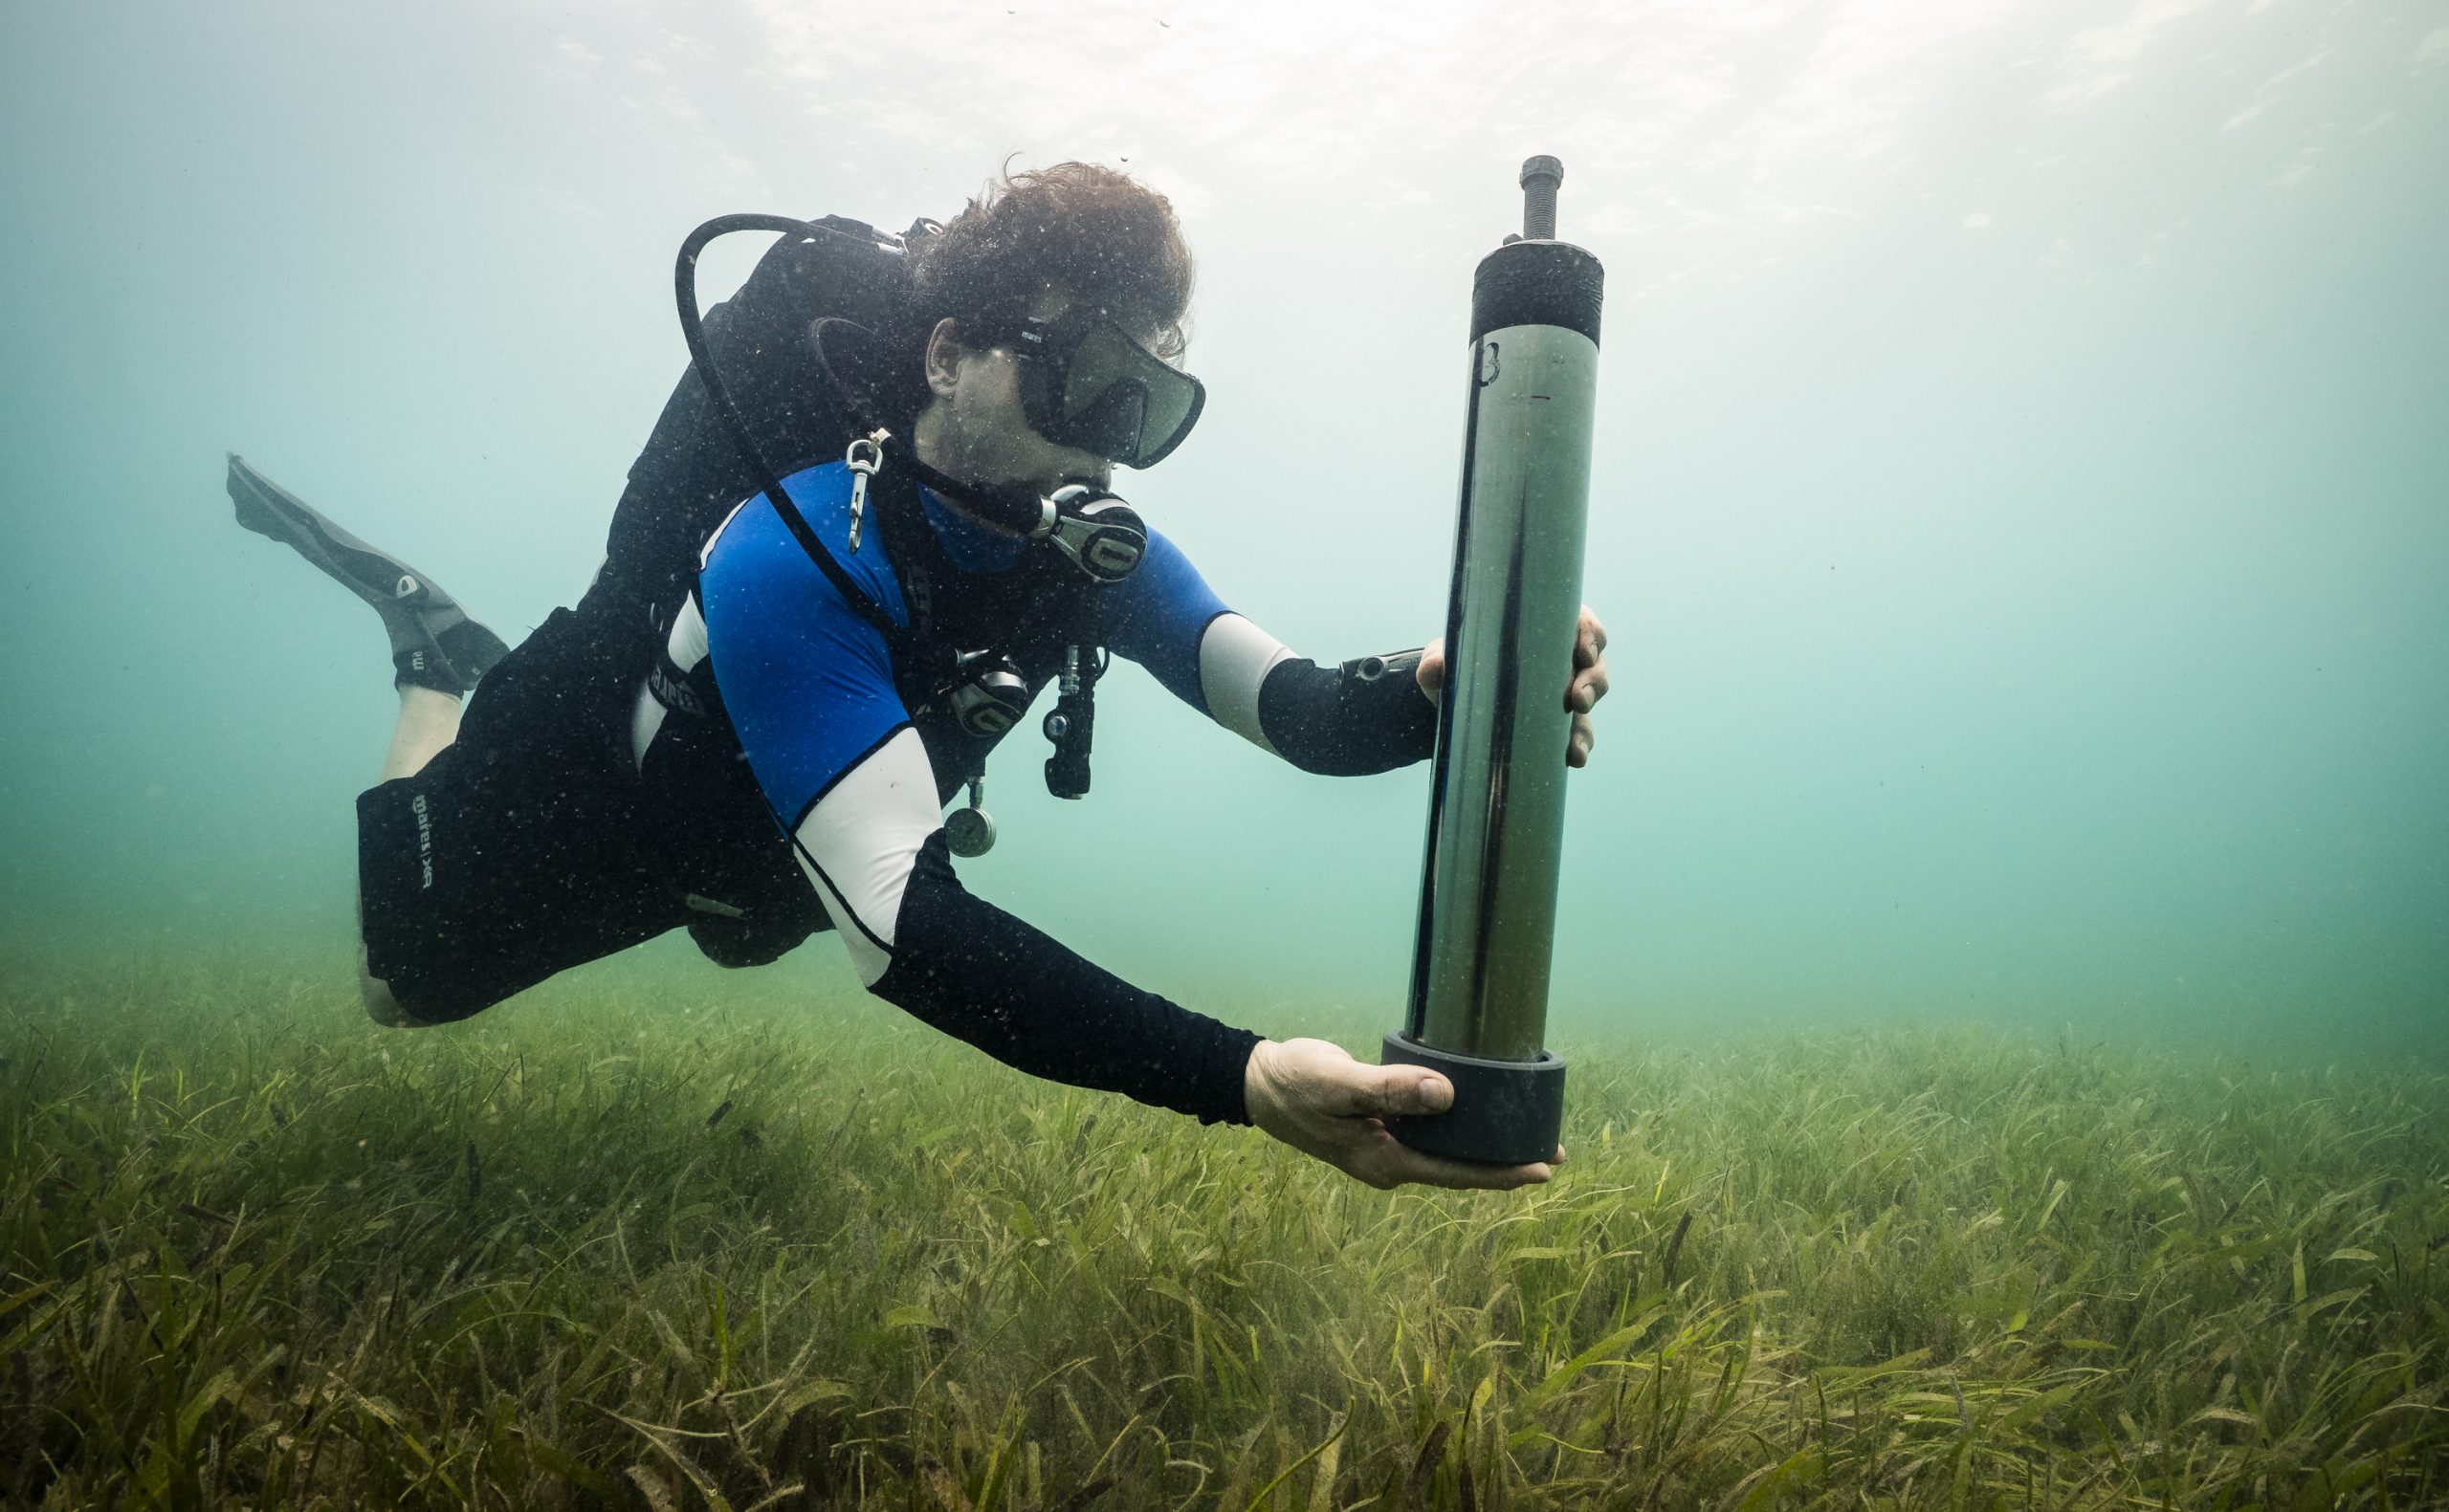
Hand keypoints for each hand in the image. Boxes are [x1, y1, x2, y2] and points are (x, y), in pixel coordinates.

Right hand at [1243, 1038, 1561, 1190]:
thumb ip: (1389, 1090)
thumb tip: (1446, 1095)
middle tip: (1555, 1149)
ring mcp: (1386, 1146)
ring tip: (1528, 1130)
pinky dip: (1461, 1123)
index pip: (1457, 1174)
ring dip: (1486, 1143)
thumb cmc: (1295, 1083)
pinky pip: (1431, 1132)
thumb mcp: (1340, 1085)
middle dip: (1504, 1161)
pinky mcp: (1382, 1126)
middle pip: (1459, 1168)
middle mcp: (1390, 1162)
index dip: (1502, 1173)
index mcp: (1385, 1162)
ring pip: (1448, 1150)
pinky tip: (1481, 1108)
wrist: (1258, 1081)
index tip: (1544, 1168)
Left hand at [1415, 606, 1610, 767]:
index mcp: (1542, 631)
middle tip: (1578, 698)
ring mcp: (1562, 694)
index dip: (1591, 634)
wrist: (1450, 703)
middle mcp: (1560, 660)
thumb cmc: (1455, 667)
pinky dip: (1580, 746)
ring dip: (1588, 719)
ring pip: (1590, 702)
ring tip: (1575, 740)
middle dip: (1594, 681)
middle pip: (1595, 665)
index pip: (1580, 623)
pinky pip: (1577, 734)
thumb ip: (1436, 662)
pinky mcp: (1556, 725)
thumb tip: (1434, 668)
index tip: (1583, 651)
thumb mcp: (1444, 661)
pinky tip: (1574, 758)